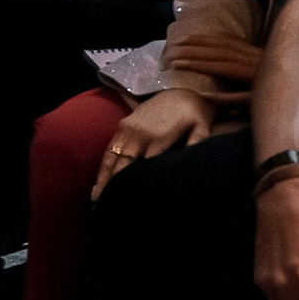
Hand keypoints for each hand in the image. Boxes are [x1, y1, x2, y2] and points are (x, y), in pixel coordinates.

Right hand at [90, 89, 214, 193]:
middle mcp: (140, 134)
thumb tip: (190, 163)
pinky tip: (99, 181)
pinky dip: (104, 165)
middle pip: (123, 165)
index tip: (131, 203)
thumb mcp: (202, 129)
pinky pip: (110, 148)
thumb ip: (196, 145)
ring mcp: (129, 128)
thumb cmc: (194, 116)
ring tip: (96, 198)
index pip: (143, 168)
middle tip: (106, 207)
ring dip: (103, 178)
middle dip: (115, 186)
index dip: (136, 186)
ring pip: (112, 158)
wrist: (181, 92)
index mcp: (159, 138)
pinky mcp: (123, 124)